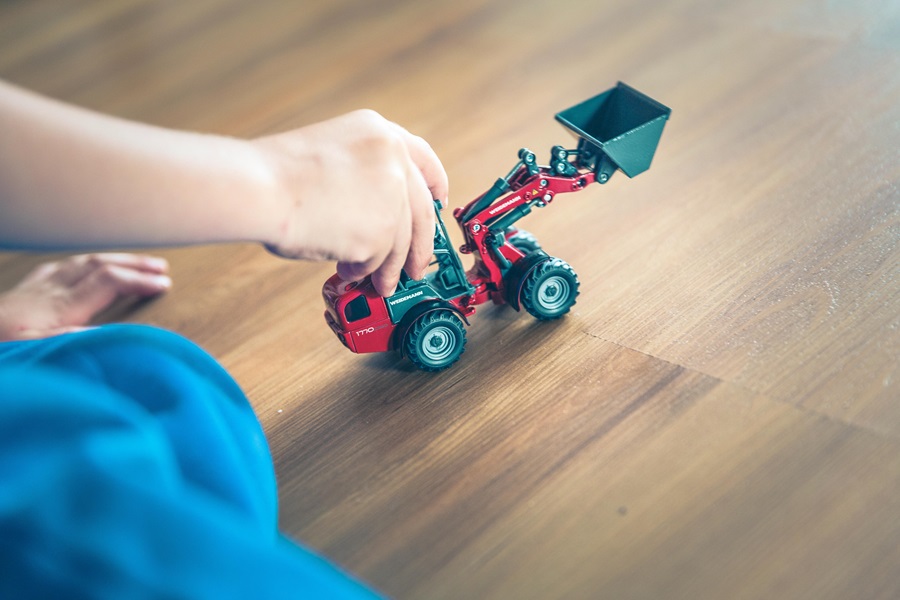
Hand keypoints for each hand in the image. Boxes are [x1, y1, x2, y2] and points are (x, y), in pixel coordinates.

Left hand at [0, 253, 170, 341]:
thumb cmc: (0, 349)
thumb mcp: (36, 352)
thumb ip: (75, 340)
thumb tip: (114, 331)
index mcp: (58, 308)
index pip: (109, 282)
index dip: (139, 281)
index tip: (165, 285)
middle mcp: (48, 292)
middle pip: (98, 266)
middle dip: (133, 264)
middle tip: (161, 267)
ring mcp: (32, 290)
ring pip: (79, 264)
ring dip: (111, 260)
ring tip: (134, 263)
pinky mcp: (19, 294)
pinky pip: (55, 270)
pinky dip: (79, 265)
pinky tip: (80, 268)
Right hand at [254, 109, 448, 296]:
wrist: (259, 188)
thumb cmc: (276, 175)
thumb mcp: (330, 153)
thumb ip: (363, 175)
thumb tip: (376, 214)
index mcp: (378, 132)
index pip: (424, 159)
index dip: (435, 184)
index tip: (439, 201)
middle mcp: (393, 160)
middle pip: (422, 211)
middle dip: (421, 245)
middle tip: (417, 265)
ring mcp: (391, 196)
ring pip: (401, 243)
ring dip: (390, 268)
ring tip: (379, 283)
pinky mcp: (382, 232)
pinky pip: (379, 261)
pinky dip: (364, 271)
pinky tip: (348, 270)